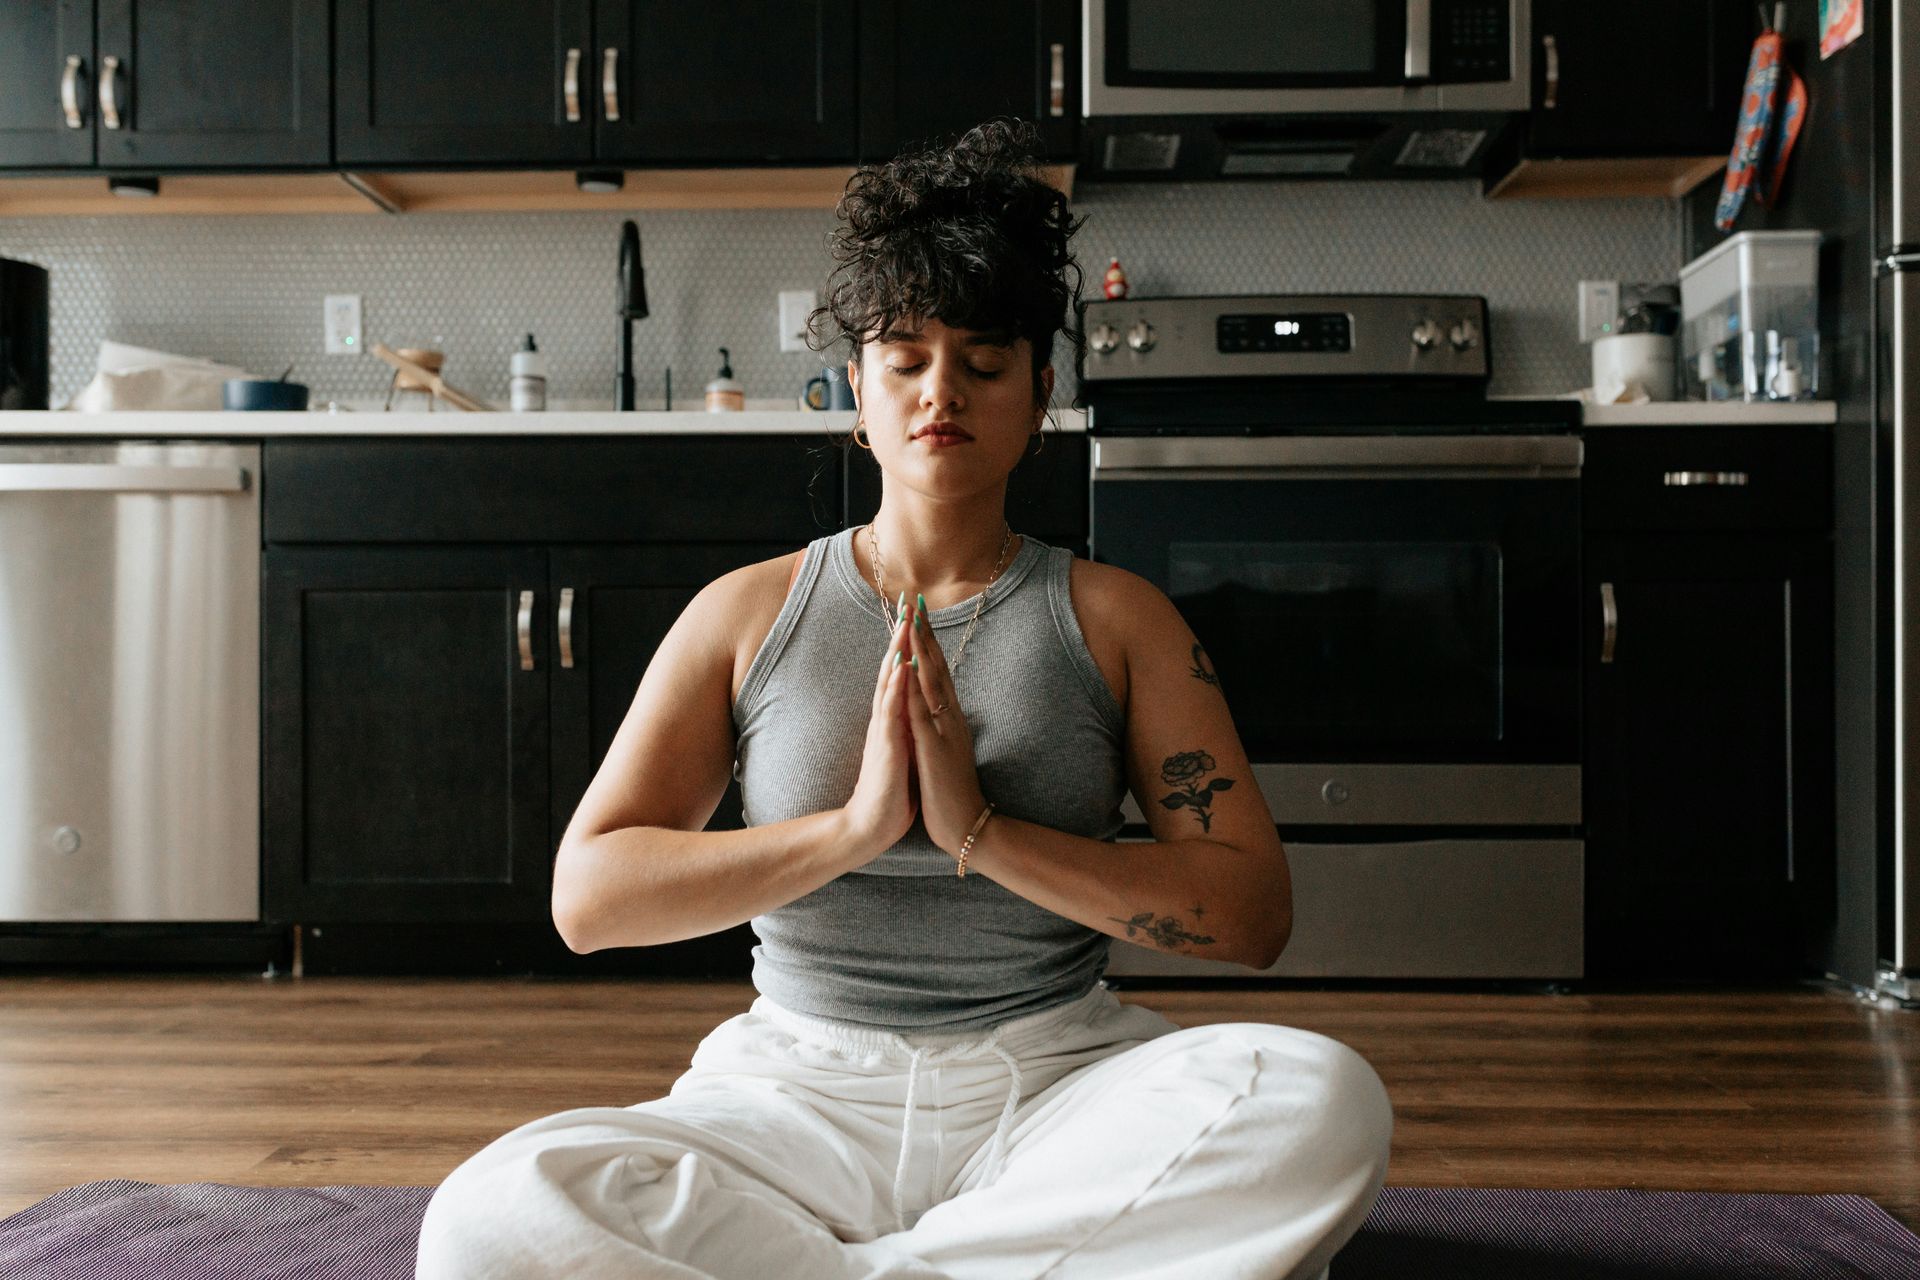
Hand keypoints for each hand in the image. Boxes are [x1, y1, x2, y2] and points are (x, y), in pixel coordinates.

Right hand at [839, 608, 918, 861]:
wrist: (874, 823)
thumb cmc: (892, 789)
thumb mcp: (906, 749)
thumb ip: (907, 726)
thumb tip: (916, 708)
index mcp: (895, 718)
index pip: (903, 672)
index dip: (910, 643)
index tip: (918, 613)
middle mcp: (887, 717)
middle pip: (894, 667)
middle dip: (902, 634)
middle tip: (908, 600)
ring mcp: (884, 729)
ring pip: (891, 682)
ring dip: (897, 651)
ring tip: (905, 622)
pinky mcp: (885, 746)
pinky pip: (891, 710)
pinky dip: (897, 686)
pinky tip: (902, 666)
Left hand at [903, 594, 989, 854]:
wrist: (968, 826)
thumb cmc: (954, 792)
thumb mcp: (950, 752)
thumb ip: (946, 729)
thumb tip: (944, 710)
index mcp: (951, 719)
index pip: (939, 673)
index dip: (928, 643)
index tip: (919, 615)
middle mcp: (950, 718)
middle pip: (937, 667)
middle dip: (925, 634)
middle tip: (916, 601)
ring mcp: (944, 731)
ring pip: (931, 682)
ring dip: (920, 650)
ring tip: (912, 621)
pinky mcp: (934, 748)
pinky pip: (922, 712)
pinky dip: (913, 687)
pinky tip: (906, 668)